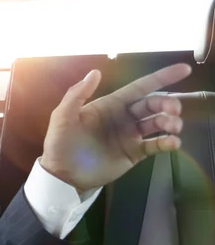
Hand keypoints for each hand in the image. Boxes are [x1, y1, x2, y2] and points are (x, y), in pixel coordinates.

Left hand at [40, 63, 191, 191]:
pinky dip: (167, 142)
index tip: (183, 69)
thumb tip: (96, 72)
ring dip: (169, 121)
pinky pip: (154, 145)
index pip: (139, 87)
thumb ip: (77, 94)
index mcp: (109, 105)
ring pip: (157, 123)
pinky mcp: (133, 154)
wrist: (62, 174)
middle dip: (167, 103)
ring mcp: (129, 136)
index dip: (160, 77)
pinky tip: (173, 142)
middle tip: (174, 109)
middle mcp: (123, 117)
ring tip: (173, 126)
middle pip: (152, 104)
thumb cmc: (61, 143)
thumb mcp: (63, 116)